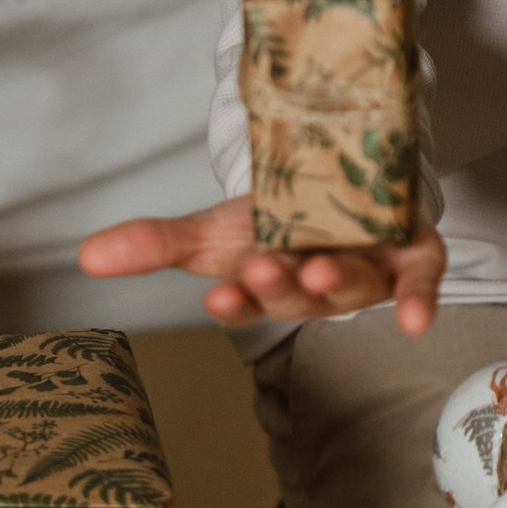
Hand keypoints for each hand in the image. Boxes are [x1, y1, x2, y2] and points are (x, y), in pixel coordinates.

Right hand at [77, 194, 447, 337]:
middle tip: (264, 269)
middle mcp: (318, 286)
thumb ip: (156, 244)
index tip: (221, 298)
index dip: (239, 304)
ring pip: (355, 287)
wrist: (343, 186)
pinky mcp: (414, 257)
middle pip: (302, 295)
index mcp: (269, 287)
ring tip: (319, 271)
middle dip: (283, 286)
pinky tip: (417, 321)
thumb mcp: (214, 230)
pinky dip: (421, 297)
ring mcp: (369, 272)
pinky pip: (422, 279)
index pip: (248, 303)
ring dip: (338, 285)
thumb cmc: (274, 224)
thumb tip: (84, 255)